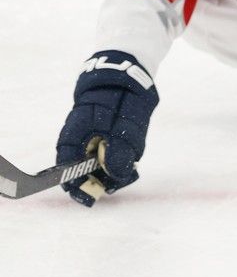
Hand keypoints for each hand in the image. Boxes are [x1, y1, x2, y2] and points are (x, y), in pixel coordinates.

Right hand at [56, 51, 158, 205]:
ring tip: (129, 172)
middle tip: (118, 185)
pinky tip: (130, 164)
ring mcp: (92, 138)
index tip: (89, 199)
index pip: (66, 167)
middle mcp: (80, 139)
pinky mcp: (105, 138)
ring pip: (97, 165)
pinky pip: (107, 156)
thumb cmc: (121, 99)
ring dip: (111, 173)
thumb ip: (118, 151)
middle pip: (82, 170)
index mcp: (74, 136)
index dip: (75, 185)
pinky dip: (118, 163)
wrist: (126, 77)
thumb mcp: (123, 126)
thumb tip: (115, 175)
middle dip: (100, 181)